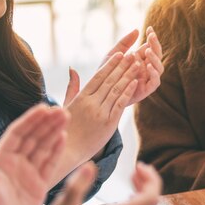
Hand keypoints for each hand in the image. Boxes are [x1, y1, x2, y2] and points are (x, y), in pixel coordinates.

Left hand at [0, 105, 67, 204]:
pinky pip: (50, 164)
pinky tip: (64, 138)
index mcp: (0, 160)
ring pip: (43, 148)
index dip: (31, 120)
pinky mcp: (39, 185)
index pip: (18, 133)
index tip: (44, 107)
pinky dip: (57, 151)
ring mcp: (28, 174)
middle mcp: (15, 164)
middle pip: (34, 137)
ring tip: (66, 118)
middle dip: (47, 123)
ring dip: (54, 132)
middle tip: (62, 110)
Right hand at [39, 162, 160, 204]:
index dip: (151, 179)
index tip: (139, 166)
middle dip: (148, 183)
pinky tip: (124, 200)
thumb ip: (78, 184)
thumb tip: (91, 166)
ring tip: (132, 179)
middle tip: (136, 170)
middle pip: (150, 204)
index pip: (150, 197)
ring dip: (142, 195)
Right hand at [60, 51, 139, 173]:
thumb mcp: (66, 106)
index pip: (98, 76)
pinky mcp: (109, 124)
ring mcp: (100, 113)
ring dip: (129, 75)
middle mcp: (91, 103)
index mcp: (81, 98)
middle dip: (123, 66)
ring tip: (138, 64)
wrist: (68, 151)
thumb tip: (73, 69)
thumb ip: (72, 87)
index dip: (110, 64)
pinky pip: (120, 104)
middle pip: (110, 80)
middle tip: (134, 54)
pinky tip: (135, 82)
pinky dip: (128, 92)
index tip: (119, 53)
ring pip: (117, 90)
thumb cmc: (66, 129)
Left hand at [99, 27, 163, 104]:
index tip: (149, 29)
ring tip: (147, 51)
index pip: (151, 47)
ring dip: (155, 59)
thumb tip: (137, 30)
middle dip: (155, 45)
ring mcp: (147, 79)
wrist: (100, 91)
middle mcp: (146, 69)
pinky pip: (155, 82)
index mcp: (140, 59)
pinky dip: (154, 74)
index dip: (152, 38)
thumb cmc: (106, 72)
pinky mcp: (146, 90)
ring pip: (159, 68)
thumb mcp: (114, 54)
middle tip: (151, 36)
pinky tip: (148, 66)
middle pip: (157, 56)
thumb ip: (125, 43)